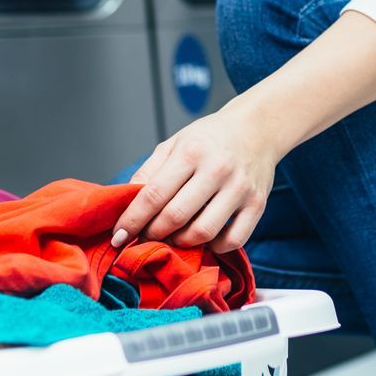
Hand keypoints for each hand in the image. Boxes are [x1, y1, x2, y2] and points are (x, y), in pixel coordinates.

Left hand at [111, 107, 280, 253]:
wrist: (257, 128)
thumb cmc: (209, 139)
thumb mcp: (174, 144)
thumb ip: (148, 172)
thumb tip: (126, 204)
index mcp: (191, 152)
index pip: (154, 194)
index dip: (132, 220)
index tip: (118, 236)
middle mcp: (217, 169)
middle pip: (175, 217)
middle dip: (152, 233)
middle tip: (144, 236)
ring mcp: (240, 188)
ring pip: (203, 232)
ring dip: (181, 242)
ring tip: (173, 236)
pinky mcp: (258, 204)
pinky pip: (233, 240)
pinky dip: (214, 247)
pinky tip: (204, 238)